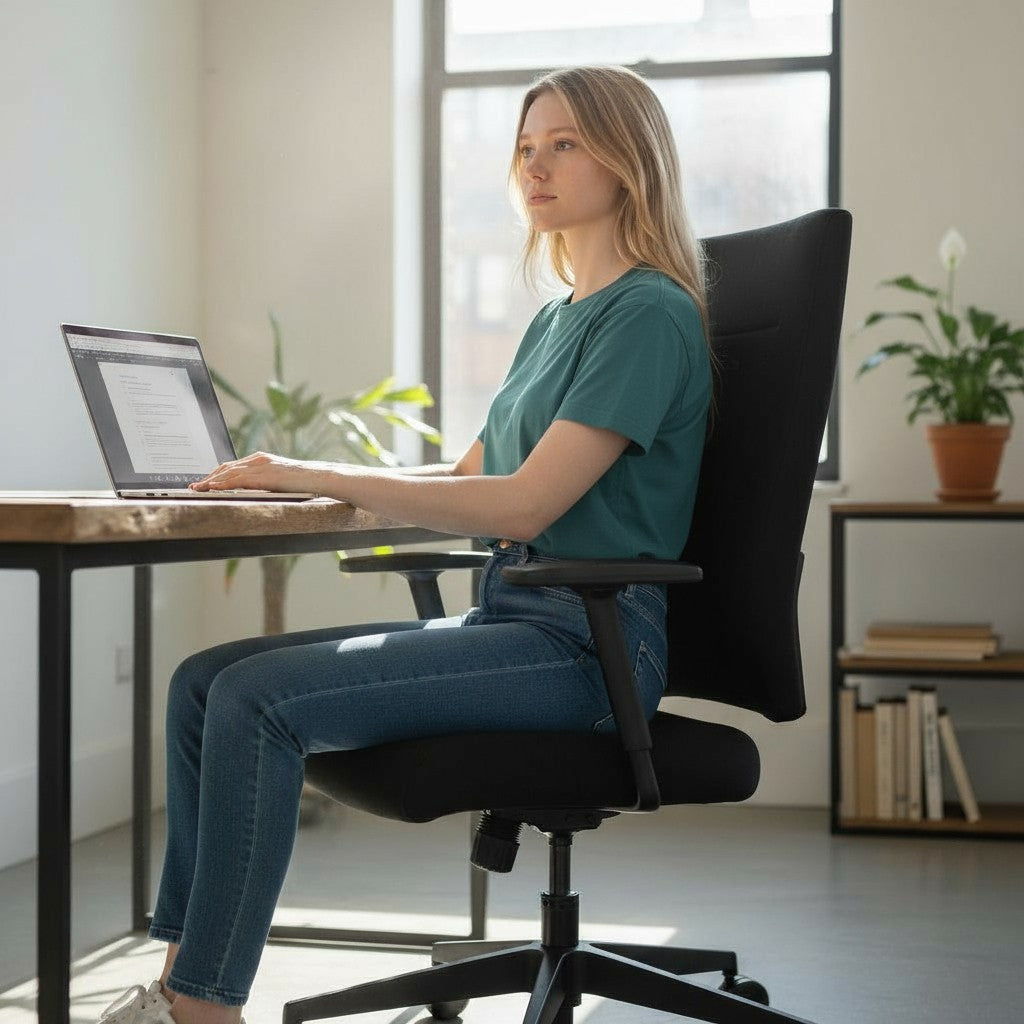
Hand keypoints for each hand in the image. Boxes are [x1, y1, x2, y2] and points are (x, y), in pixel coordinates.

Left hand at [190, 452, 322, 492]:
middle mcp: (258, 459)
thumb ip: (263, 482)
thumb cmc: (303, 482)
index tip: (203, 483)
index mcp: (260, 459)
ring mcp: (262, 465)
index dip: (215, 474)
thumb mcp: (279, 480)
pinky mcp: (266, 475)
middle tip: (194, 487)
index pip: (231, 466)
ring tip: (198, 489)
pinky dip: (224, 483)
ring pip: (229, 472)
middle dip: (209, 477)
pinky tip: (213, 488)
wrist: (320, 477)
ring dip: (211, 481)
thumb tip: (249, 493)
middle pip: (226, 467)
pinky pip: (239, 479)